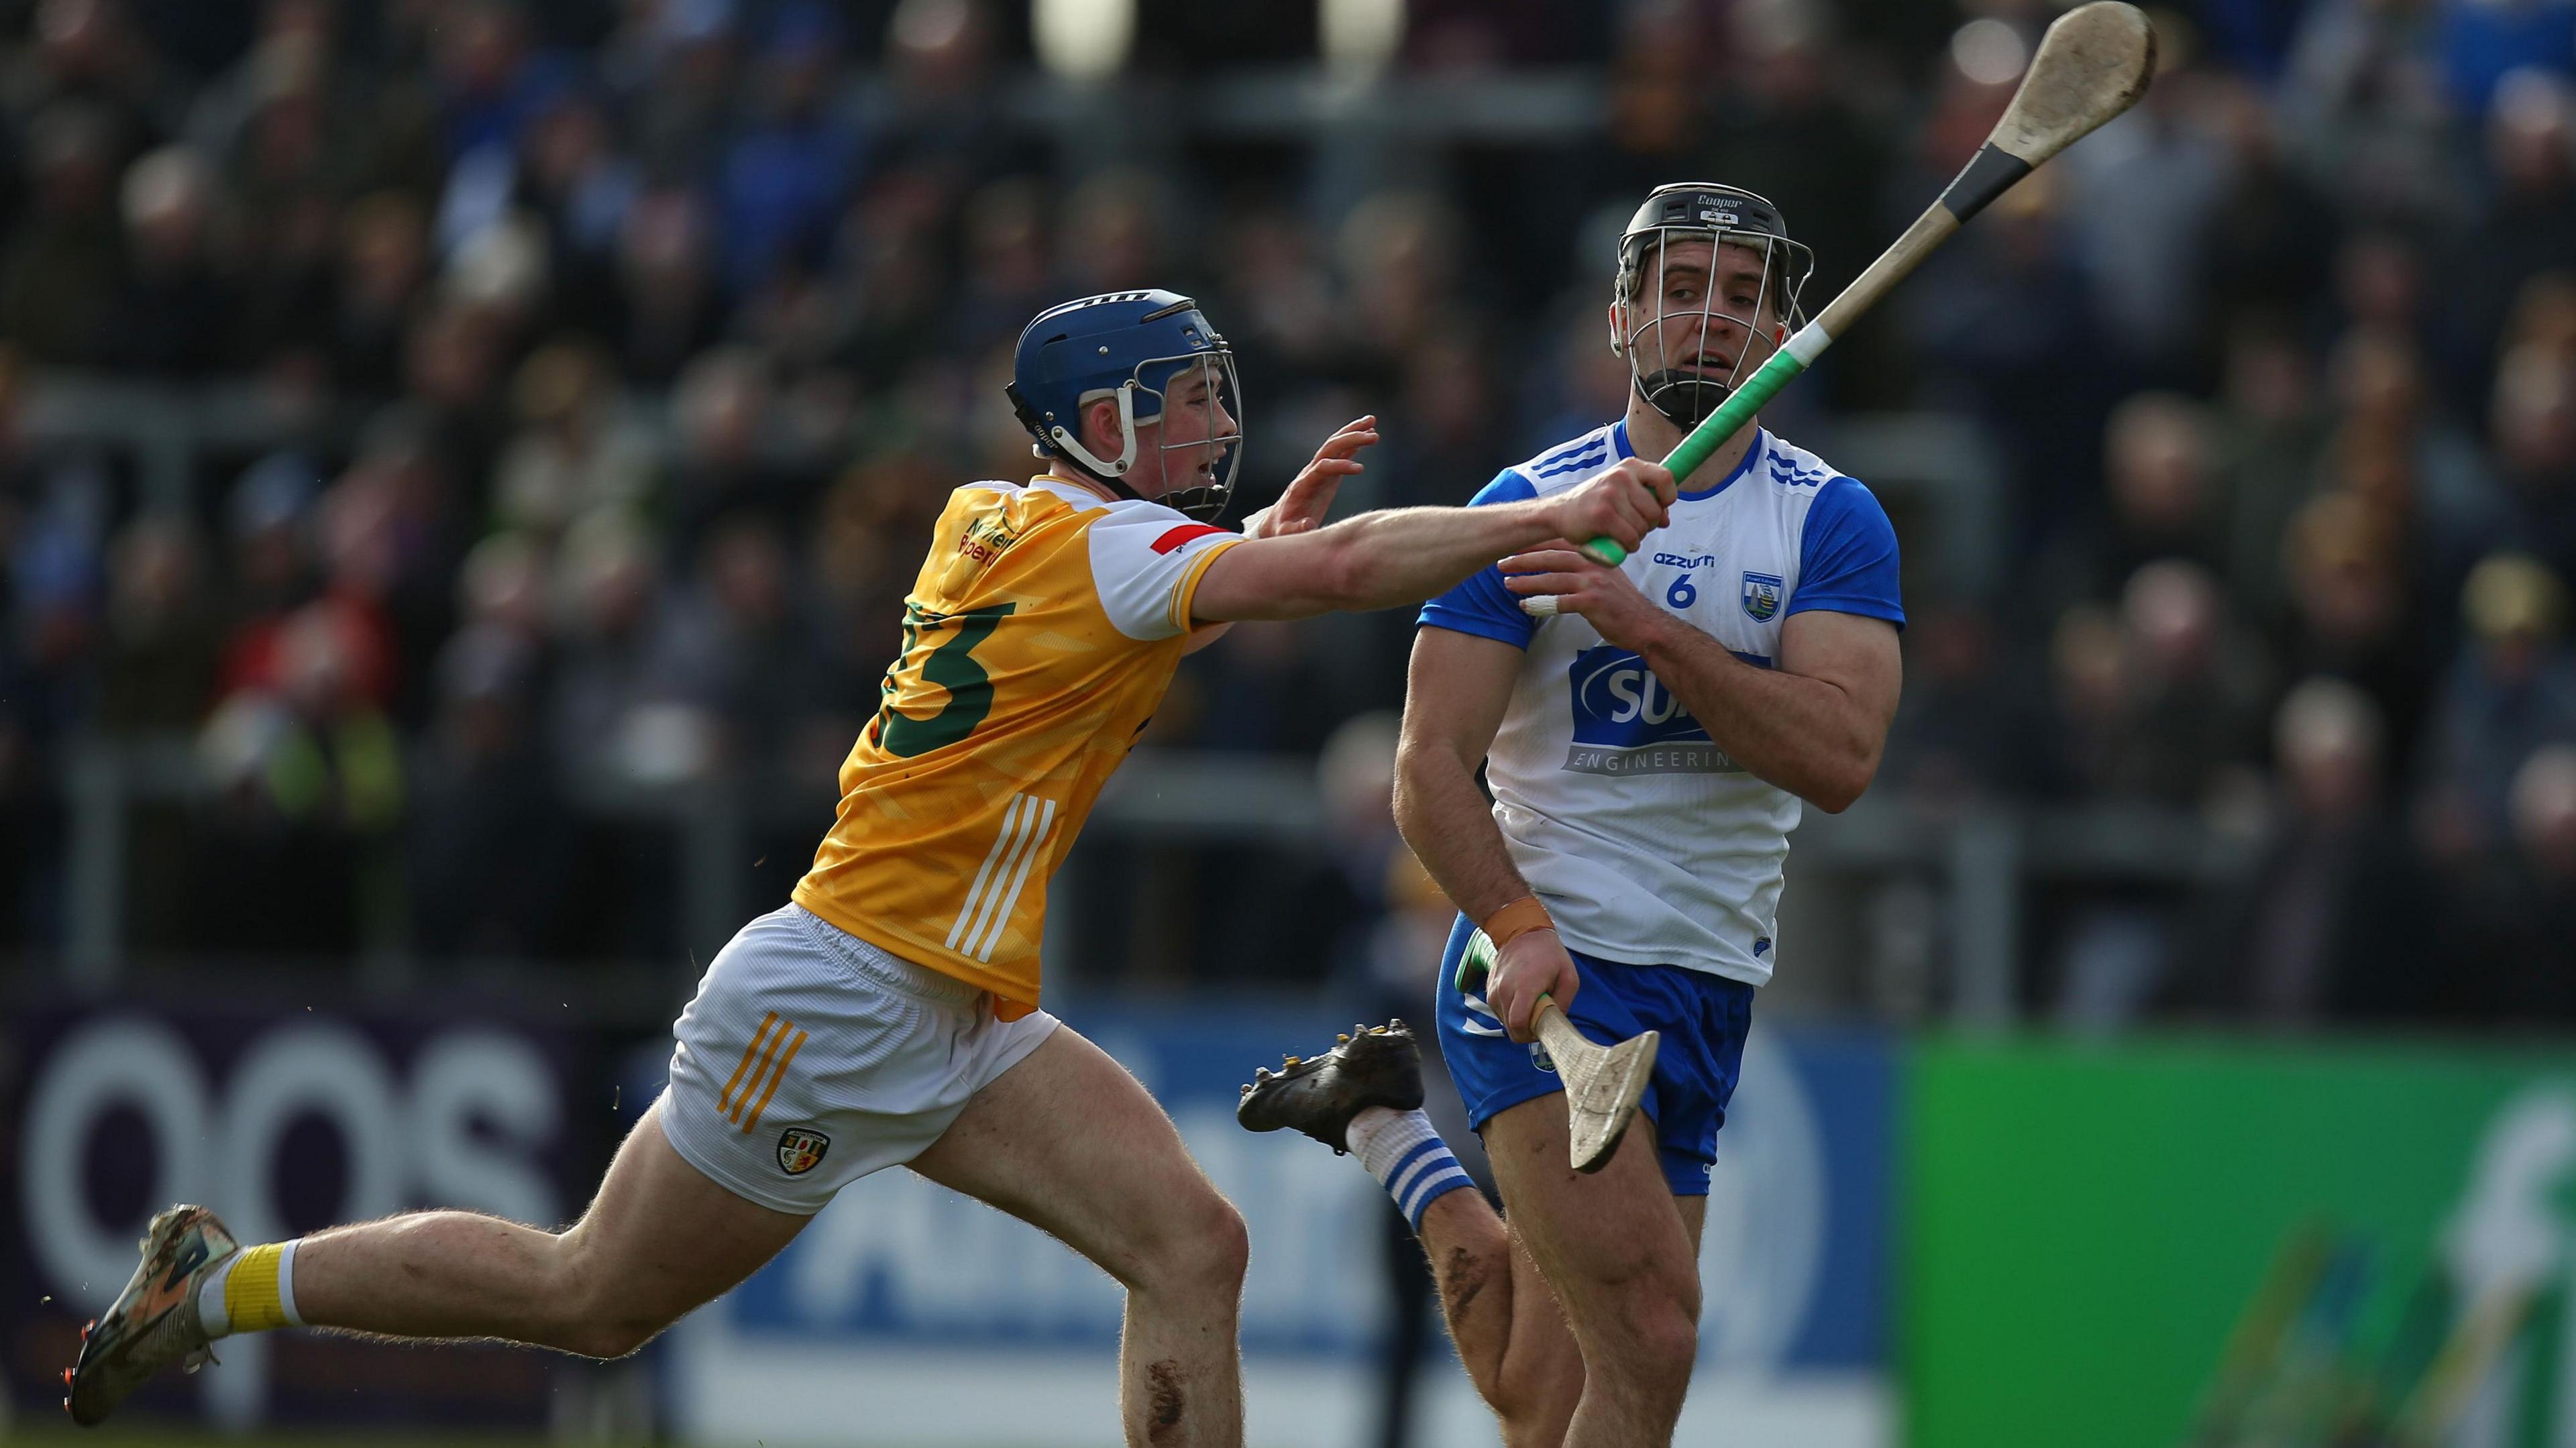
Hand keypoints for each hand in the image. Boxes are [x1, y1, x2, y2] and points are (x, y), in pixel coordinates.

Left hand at [1243, 415, 1377, 538]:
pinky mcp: (1328, 473)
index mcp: (1303, 485)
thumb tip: (1308, 524)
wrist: (1280, 521)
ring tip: (1373, 421)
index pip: (1321, 467)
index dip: (1340, 466)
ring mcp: (1319, 470)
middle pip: (1329, 449)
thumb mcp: (1287, 533)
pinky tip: (1369, 431)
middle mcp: (1310, 472)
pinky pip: (1341, 452)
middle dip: (1350, 440)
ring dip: (1353, 432)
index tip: (1360, 469)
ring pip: (1335, 445)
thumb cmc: (1284, 528)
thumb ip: (1295, 530)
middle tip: (1374, 436)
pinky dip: (1354, 442)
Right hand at [1488, 929, 1580, 1043]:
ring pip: (1504, 1022)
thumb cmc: (1549, 954)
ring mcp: (1493, 990)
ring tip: (1531, 1004)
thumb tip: (1554, 1022)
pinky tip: (1521, 999)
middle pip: (1511, 1028)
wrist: (1522, 932)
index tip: (1542, 1030)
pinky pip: (1499, 1011)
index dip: (1530, 1035)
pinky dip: (1511, 1011)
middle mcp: (1504, 990)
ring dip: (1518, 1020)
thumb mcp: (1569, 976)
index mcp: (1525, 987)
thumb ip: (1563, 1003)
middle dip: (1526, 1031)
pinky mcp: (1489, 990)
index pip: (1518, 1025)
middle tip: (1540, 1019)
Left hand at [1500, 547, 1673, 652]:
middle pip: (1552, 558)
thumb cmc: (1622, 603)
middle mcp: (1594, 565)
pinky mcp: (1592, 603)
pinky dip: (1540, 604)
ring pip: (1553, 579)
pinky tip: (1525, 606)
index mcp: (1596, 556)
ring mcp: (1593, 583)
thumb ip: (1588, 566)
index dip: (1537, 544)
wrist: (1644, 624)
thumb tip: (1562, 561)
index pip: (1561, 544)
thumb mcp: (1608, 576)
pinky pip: (1559, 602)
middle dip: (1525, 559)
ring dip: (1527, 581)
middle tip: (1503, 562)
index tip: (1516, 544)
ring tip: (1508, 583)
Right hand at [1544, 458, 1673, 553]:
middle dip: (1648, 525)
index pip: (1666, 477)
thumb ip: (1647, 502)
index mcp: (1630, 467)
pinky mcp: (1602, 515)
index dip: (1668, 497)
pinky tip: (1619, 543)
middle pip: (1655, 509)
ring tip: (1623, 534)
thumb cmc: (1595, 504)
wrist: (1560, 513)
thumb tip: (1665, 519)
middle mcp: (1621, 476)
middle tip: (1633, 527)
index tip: (1660, 507)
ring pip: (1643, 526)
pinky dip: (1629, 546)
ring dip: (1637, 537)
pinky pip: (1630, 537)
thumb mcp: (1622, 494)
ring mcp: (1611, 494)